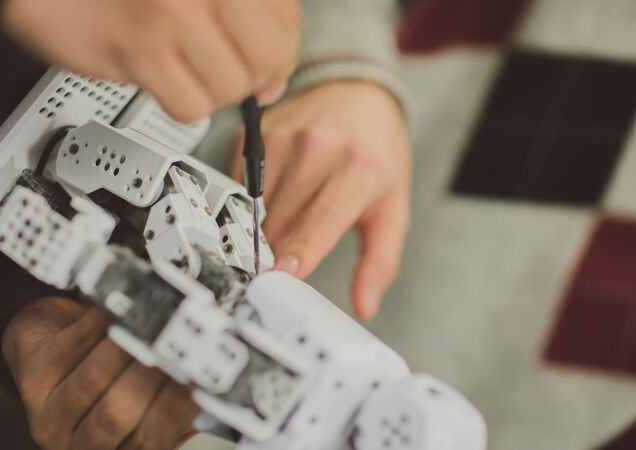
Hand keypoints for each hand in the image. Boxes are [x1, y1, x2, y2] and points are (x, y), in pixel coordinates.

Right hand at [1, 0, 299, 121]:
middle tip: (232, 72)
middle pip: (268, 58)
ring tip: (185, 67)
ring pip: (230, 88)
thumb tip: (274, 75)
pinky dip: (179, 101)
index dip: (281, 49)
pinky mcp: (138, 48)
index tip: (270, 62)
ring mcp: (173, 11)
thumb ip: (243, 13)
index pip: (285, 16)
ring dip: (210, 90)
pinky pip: (189, 106)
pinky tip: (162, 77)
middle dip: (253, 77)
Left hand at [2, 296, 198, 448]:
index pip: (152, 439)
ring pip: (94, 377)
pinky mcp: (32, 376)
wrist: (50, 346)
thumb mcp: (143, 399)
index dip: (178, 406)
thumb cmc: (102, 373)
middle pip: (118, 414)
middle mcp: (78, 443)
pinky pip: (72, 344)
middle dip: (152, 375)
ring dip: (127, 346)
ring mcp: (48, 414)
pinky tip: (120, 308)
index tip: (200, 374)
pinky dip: (101, 322)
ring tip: (150, 324)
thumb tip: (208, 388)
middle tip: (175, 346)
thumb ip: (170, 401)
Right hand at [230, 81, 410, 320]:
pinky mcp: (258, 135)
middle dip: (282, 249)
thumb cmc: (375, 153)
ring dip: (269, 225)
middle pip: (283, 221)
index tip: (283, 273)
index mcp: (359, 168)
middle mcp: (319, 148)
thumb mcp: (392, 207)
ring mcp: (284, 138)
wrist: (356, 94)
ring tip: (293, 214)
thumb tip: (365, 305)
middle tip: (289, 259)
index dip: (301, 249)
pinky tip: (280, 190)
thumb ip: (380, 261)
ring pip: (259, 207)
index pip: (323, 217)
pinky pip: (243, 186)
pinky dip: (256, 201)